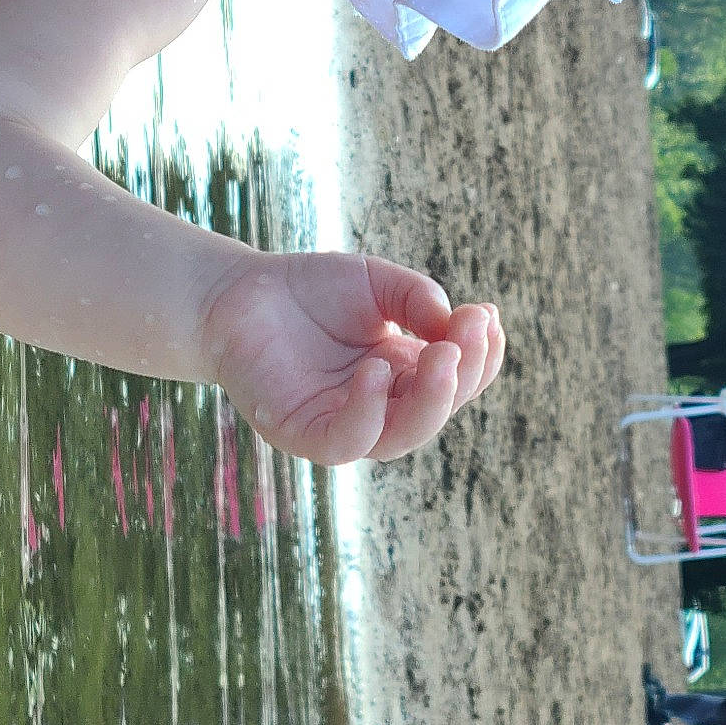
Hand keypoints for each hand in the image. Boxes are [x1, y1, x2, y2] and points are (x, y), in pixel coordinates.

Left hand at [197, 251, 503, 465]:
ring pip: (400, 436)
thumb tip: (458, 324)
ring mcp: (342, 424)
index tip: (487, 316)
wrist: (238, 292)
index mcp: (407, 376)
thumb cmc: (309, 290)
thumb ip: (417, 300)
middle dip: (462, 375)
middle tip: (467, 333)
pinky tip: (377, 372)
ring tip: (440, 356)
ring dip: (430, 401)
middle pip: (436, 410)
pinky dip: (367, 413)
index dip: (481, 355)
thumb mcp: (376, 283)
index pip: (458, 381)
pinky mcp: (302, 434)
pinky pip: (345, 441)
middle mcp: (381, 407)